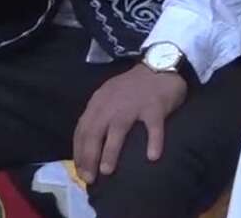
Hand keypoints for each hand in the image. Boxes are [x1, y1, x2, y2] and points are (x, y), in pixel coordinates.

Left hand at [73, 63, 187, 181]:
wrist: (161, 63)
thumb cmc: (134, 86)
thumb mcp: (109, 96)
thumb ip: (100, 115)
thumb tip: (89, 147)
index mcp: (99, 101)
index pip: (83, 130)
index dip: (80, 152)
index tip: (80, 171)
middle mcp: (112, 103)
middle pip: (95, 131)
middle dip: (89, 156)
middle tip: (90, 177)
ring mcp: (134, 104)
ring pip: (118, 130)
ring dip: (110, 151)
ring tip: (107, 170)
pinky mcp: (155, 106)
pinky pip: (153, 126)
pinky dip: (153, 142)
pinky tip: (152, 156)